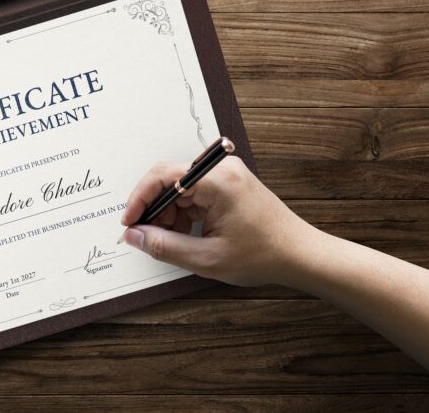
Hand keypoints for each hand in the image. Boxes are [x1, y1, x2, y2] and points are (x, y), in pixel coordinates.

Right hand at [119, 156, 319, 286]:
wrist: (299, 255)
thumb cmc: (263, 255)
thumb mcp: (206, 257)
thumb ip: (163, 245)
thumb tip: (134, 235)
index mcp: (217, 180)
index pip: (163, 175)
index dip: (139, 198)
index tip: (129, 221)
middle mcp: (221, 169)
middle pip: (170, 181)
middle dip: (154, 210)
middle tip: (146, 236)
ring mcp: (226, 175)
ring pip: (180, 189)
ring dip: (169, 214)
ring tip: (170, 241)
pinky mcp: (229, 185)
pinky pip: (194, 194)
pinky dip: (184, 214)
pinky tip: (185, 235)